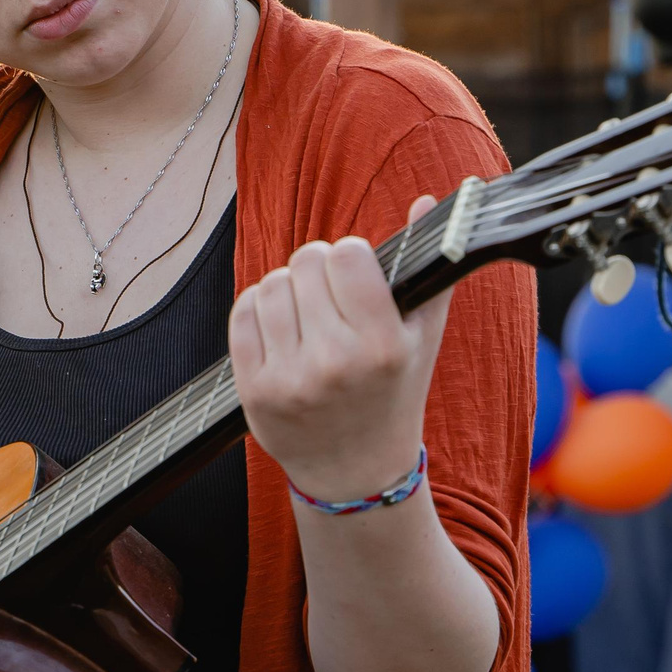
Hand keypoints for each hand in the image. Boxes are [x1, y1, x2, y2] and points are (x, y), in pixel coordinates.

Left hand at [229, 197, 445, 504]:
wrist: (356, 472)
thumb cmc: (393, 393)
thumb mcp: (423, 337)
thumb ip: (429, 268)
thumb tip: (428, 199)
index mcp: (383, 347)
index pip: (346, 255)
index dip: (349, 257)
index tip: (355, 273)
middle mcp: (335, 363)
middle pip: (304, 262)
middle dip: (317, 271)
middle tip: (330, 297)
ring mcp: (290, 379)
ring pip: (270, 285)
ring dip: (287, 290)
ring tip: (307, 315)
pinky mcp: (254, 390)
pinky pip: (242, 314)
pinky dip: (259, 311)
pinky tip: (283, 330)